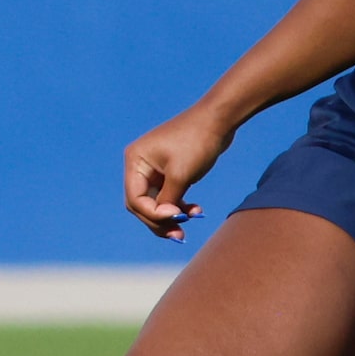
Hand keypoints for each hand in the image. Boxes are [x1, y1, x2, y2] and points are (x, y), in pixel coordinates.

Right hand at [124, 102, 234, 239]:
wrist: (219, 120)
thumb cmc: (197, 142)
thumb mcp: (180, 175)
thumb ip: (168, 201)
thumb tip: (163, 220)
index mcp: (135, 161)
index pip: (135, 199)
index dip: (152, 214)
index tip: (176, 219)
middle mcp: (140, 165)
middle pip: (142, 204)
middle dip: (160, 221)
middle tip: (179, 235)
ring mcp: (154, 168)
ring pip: (156, 203)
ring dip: (171, 217)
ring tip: (188, 227)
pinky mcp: (170, 171)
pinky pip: (169, 196)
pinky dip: (180, 206)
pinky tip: (196, 211)